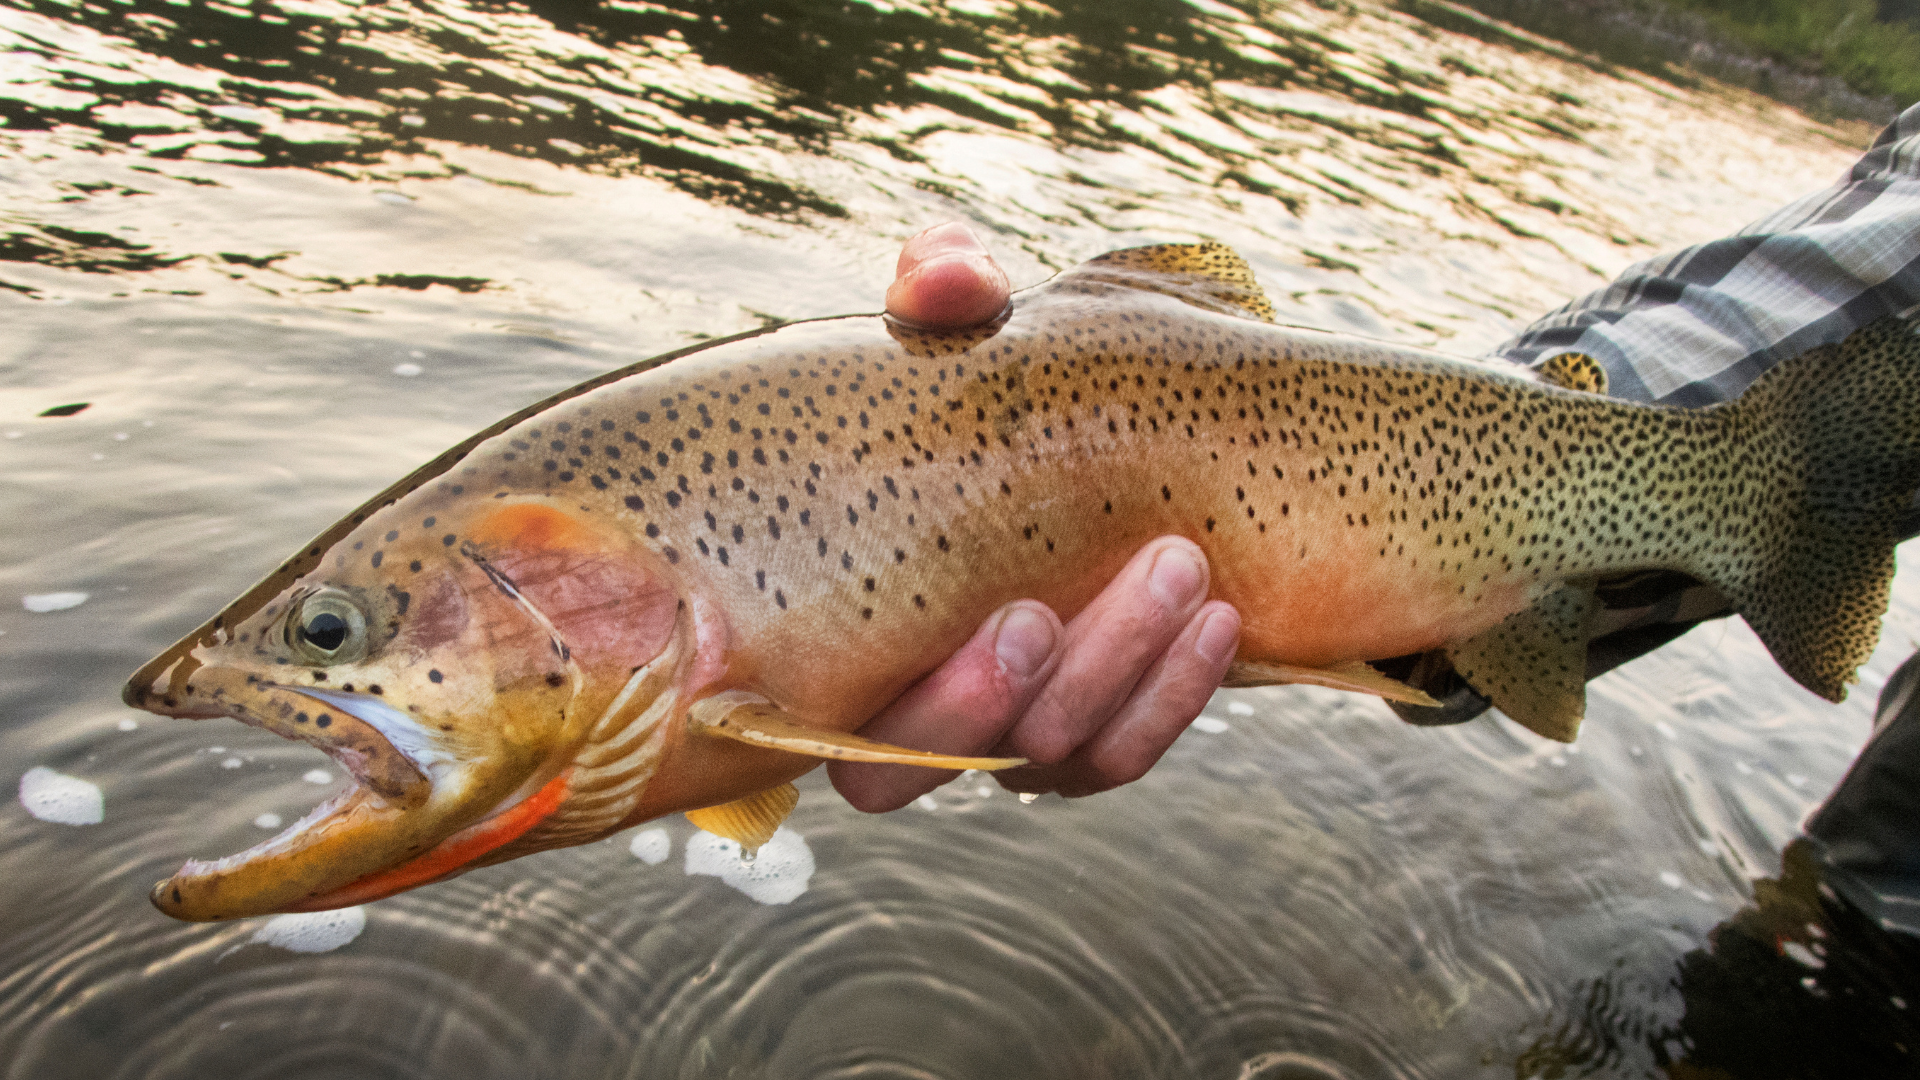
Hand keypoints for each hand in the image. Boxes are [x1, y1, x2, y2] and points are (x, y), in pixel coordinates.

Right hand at [829, 224, 1242, 809]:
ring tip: (1178, 570)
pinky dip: (1172, 697)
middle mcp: (913, 693)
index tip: (992, 608)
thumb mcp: (980, 324)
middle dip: (999, 695)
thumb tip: (946, 282)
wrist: (1123, 427)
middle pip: (935, 760)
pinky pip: (1119, 755)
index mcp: (848, 617)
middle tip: (1052, 608)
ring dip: (1110, 674)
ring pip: (1044, 756)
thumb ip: (947, 284)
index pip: (834, 720)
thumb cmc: (1012, 381)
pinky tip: (1218, 620)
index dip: (907, 693)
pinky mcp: (1088, 737)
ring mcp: (1007, 724)